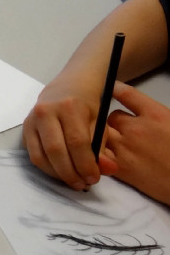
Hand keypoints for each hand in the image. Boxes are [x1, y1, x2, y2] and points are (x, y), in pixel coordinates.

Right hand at [23, 73, 106, 190]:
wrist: (70, 82)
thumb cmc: (88, 101)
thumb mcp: (100, 119)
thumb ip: (102, 145)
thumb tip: (107, 170)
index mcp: (69, 106)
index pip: (77, 142)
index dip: (86, 164)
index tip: (95, 178)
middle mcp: (46, 112)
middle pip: (56, 151)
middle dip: (70, 173)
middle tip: (83, 184)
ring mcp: (32, 120)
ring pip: (40, 156)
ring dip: (57, 174)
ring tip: (73, 181)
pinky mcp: (25, 128)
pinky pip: (33, 154)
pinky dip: (47, 168)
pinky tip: (60, 172)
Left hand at [100, 82, 169, 203]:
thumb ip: (156, 115)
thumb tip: (144, 111)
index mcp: (156, 115)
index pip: (128, 94)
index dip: (116, 89)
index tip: (111, 87)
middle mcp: (137, 128)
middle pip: (110, 116)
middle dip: (111, 121)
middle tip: (117, 128)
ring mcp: (126, 147)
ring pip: (101, 134)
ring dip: (103, 137)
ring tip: (109, 143)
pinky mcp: (119, 167)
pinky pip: (98, 154)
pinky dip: (98, 153)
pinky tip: (100, 155)